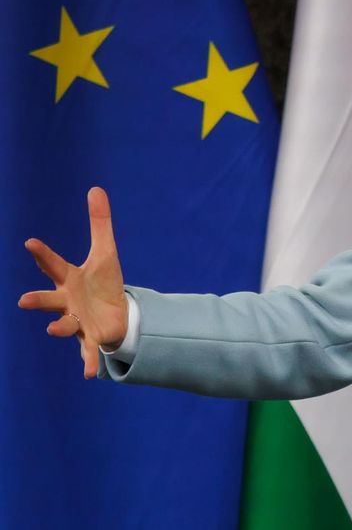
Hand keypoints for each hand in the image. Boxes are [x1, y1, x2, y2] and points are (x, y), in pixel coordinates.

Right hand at [18, 187, 128, 378]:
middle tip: (24, 301)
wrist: (115, 313)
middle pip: (48, 300)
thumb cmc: (103, 283)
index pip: (54, 265)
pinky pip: (88, 352)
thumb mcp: (106, 253)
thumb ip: (100, 223)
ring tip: (55, 328)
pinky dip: (89, 363)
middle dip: (38, 300)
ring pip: (63, 325)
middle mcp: (67, 302)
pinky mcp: (91, 339)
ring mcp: (77, 321)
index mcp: (69, 280)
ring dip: (59, 327)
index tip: (31, 242)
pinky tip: (90, 374)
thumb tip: (96, 189)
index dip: (43, 254)